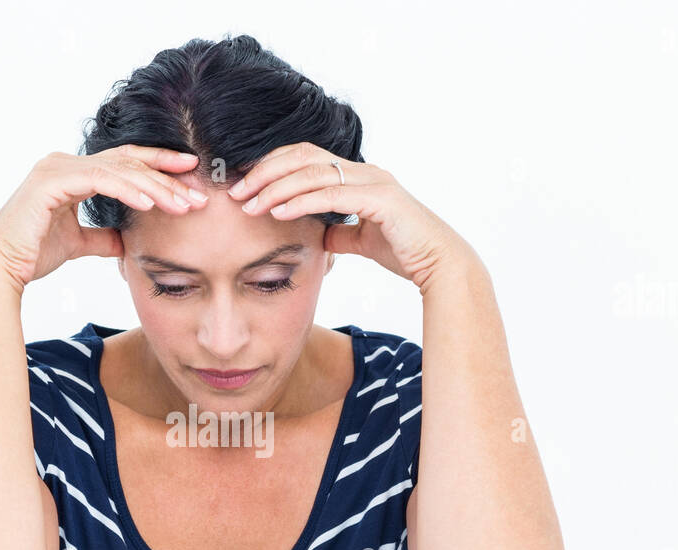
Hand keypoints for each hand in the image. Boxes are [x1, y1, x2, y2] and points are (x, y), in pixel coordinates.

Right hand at [0, 146, 206, 294]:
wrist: (1, 268)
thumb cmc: (32, 254)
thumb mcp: (77, 244)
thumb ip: (102, 239)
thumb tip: (125, 243)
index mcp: (71, 172)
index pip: (124, 162)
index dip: (158, 165)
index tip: (190, 174)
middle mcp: (64, 163)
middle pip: (127, 163)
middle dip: (166, 177)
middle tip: (198, 193)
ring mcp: (57, 168)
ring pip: (119, 171)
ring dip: (155, 187)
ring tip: (182, 204)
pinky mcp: (51, 182)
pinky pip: (99, 180)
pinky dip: (128, 191)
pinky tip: (152, 204)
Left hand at [224, 141, 481, 295]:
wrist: (440, 265)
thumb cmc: (405, 251)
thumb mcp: (361, 241)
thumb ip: (340, 233)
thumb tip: (320, 234)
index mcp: (358, 176)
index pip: (306, 159)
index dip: (272, 167)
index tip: (244, 186)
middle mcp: (364, 171)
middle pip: (303, 157)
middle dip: (265, 172)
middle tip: (236, 192)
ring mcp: (373, 181)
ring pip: (313, 174)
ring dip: (276, 188)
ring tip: (249, 204)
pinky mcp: (380, 200)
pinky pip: (331, 195)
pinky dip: (301, 202)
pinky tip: (278, 212)